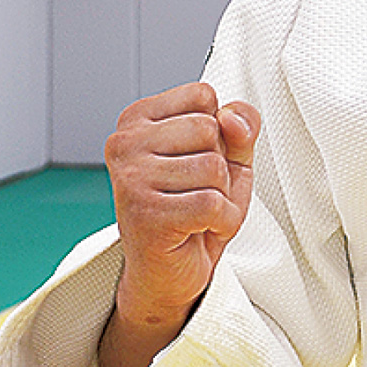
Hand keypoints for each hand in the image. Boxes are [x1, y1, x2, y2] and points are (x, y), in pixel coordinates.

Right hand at [104, 82, 259, 331]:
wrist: (169, 271)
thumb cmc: (196, 205)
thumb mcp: (230, 155)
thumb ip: (241, 124)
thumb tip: (230, 117)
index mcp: (138, 118)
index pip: (204, 95)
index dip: (218, 131)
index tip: (195, 159)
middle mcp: (124, 143)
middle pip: (210, 129)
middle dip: (220, 165)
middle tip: (196, 191)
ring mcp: (130, 179)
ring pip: (213, 167)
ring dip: (221, 196)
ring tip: (196, 211)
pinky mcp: (145, 215)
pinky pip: (212, 204)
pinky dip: (222, 221)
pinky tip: (199, 229)